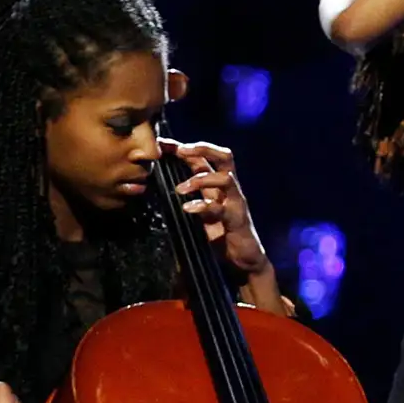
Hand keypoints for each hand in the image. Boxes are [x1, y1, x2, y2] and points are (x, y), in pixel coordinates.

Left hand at [166, 138, 270, 277]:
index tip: (162, 143)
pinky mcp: (237, 220)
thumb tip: (160, 185)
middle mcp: (229, 189)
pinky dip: (203, 206)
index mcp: (218, 185)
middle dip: (203, 149)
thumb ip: (190, 197)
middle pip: (224, 157)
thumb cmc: (221, 234)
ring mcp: (235, 203)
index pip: (204, 157)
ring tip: (179, 189)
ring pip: (225, 178)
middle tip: (182, 150)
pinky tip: (188, 209)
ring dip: (201, 179)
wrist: (243, 259)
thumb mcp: (201, 210)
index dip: (184, 147)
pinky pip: (221, 208)